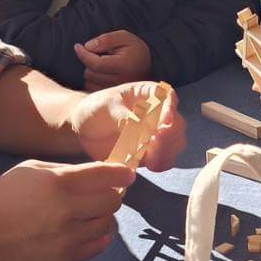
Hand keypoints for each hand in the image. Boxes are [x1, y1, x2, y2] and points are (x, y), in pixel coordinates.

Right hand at [0, 160, 134, 260]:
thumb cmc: (1, 197)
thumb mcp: (31, 169)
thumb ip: (65, 169)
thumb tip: (96, 172)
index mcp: (59, 183)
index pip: (107, 176)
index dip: (121, 173)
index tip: (126, 174)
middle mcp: (67, 210)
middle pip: (113, 201)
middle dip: (111, 195)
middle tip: (101, 194)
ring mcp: (68, 237)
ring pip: (108, 224)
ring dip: (102, 216)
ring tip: (87, 213)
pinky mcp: (65, 259)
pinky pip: (98, 246)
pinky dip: (98, 236)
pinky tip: (86, 229)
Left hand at [68, 79, 186, 172]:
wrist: (83, 129)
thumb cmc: (95, 109)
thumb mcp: (105, 106)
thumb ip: (121, 115)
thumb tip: (134, 124)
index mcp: (149, 94)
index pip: (168, 96)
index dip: (171, 108)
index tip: (165, 121)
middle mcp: (158, 113)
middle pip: (177, 123)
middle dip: (170, 135)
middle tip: (154, 142)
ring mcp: (157, 134)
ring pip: (176, 143)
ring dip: (167, 151)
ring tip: (151, 158)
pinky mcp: (151, 152)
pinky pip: (165, 159)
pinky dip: (162, 163)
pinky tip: (151, 166)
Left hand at [75, 30, 151, 90]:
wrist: (149, 64)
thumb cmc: (134, 49)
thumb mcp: (124, 37)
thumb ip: (106, 39)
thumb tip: (87, 46)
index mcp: (123, 66)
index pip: (95, 63)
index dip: (83, 54)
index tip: (78, 46)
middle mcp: (120, 82)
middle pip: (90, 73)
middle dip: (89, 61)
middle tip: (99, 54)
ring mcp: (115, 91)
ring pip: (89, 82)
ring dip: (90, 71)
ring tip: (102, 64)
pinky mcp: (111, 96)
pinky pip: (91, 89)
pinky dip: (91, 80)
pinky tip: (100, 73)